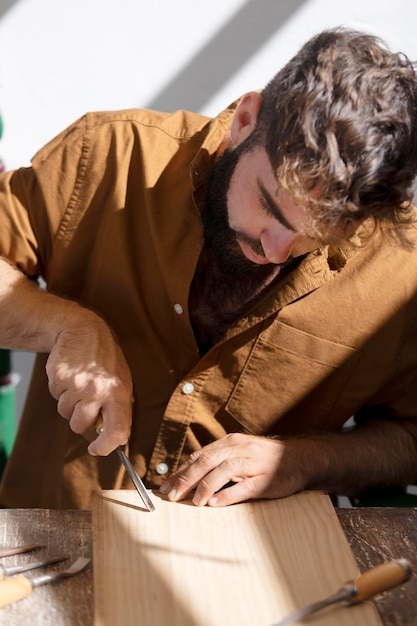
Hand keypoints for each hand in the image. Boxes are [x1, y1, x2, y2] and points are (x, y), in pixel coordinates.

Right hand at [46, 314, 132, 455]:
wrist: (84, 330)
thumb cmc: (106, 359)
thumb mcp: (122, 381)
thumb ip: (119, 409)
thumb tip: (115, 438)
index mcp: (118, 393)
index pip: (116, 432)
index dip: (105, 447)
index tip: (97, 448)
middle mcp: (97, 390)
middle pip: (80, 426)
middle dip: (80, 420)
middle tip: (86, 403)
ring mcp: (76, 384)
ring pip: (64, 413)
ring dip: (69, 403)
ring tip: (80, 383)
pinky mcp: (58, 377)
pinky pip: (54, 396)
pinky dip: (60, 390)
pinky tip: (70, 375)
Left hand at [159, 433, 305, 506]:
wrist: (299, 457)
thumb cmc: (265, 459)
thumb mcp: (239, 453)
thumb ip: (218, 461)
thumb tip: (189, 476)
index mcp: (230, 442)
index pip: (199, 455)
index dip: (181, 471)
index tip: (165, 486)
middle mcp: (240, 448)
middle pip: (207, 460)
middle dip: (186, 478)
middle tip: (171, 495)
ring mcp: (253, 462)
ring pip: (224, 470)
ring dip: (205, 486)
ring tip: (192, 501)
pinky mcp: (266, 478)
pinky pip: (245, 486)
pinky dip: (228, 494)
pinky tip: (215, 503)